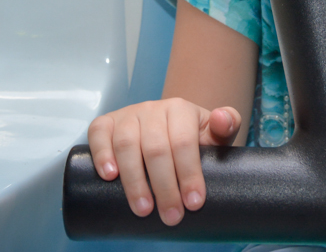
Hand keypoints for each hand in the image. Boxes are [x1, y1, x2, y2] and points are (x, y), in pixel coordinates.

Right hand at [87, 99, 241, 225]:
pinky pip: (99, 134)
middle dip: (164, 186)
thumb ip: (227, 125)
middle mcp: (152, 108)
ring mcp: (127, 115)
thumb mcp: (213, 134)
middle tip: (171, 216)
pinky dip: (101, 154)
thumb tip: (222, 118)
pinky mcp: (106, 123)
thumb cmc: (193, 138)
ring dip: (134, 180)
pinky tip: (109, 177)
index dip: (189, 174)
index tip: (194, 203)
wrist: (167, 129)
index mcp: (181, 109)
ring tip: (143, 209)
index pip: (184, 142)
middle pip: (156, 148)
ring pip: (127, 144)